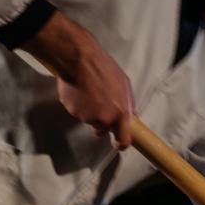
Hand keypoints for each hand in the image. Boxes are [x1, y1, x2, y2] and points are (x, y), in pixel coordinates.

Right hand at [22, 10, 136, 149]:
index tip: (118, 144)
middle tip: (100, 106)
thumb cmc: (105, 69)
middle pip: (102, 131)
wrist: (80, 60)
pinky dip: (78, 104)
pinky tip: (80, 90)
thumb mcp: (125, 85)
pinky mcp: (72, 111)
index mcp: (120, 114)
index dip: (120, 144)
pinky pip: (76, 111)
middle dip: (101, 123)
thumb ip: (128, 104)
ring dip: (89, 111)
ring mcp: (86, 117)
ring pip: (89, 120)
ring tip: (89, 92)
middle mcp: (103, 119)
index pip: (123, 140)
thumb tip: (132, 116)